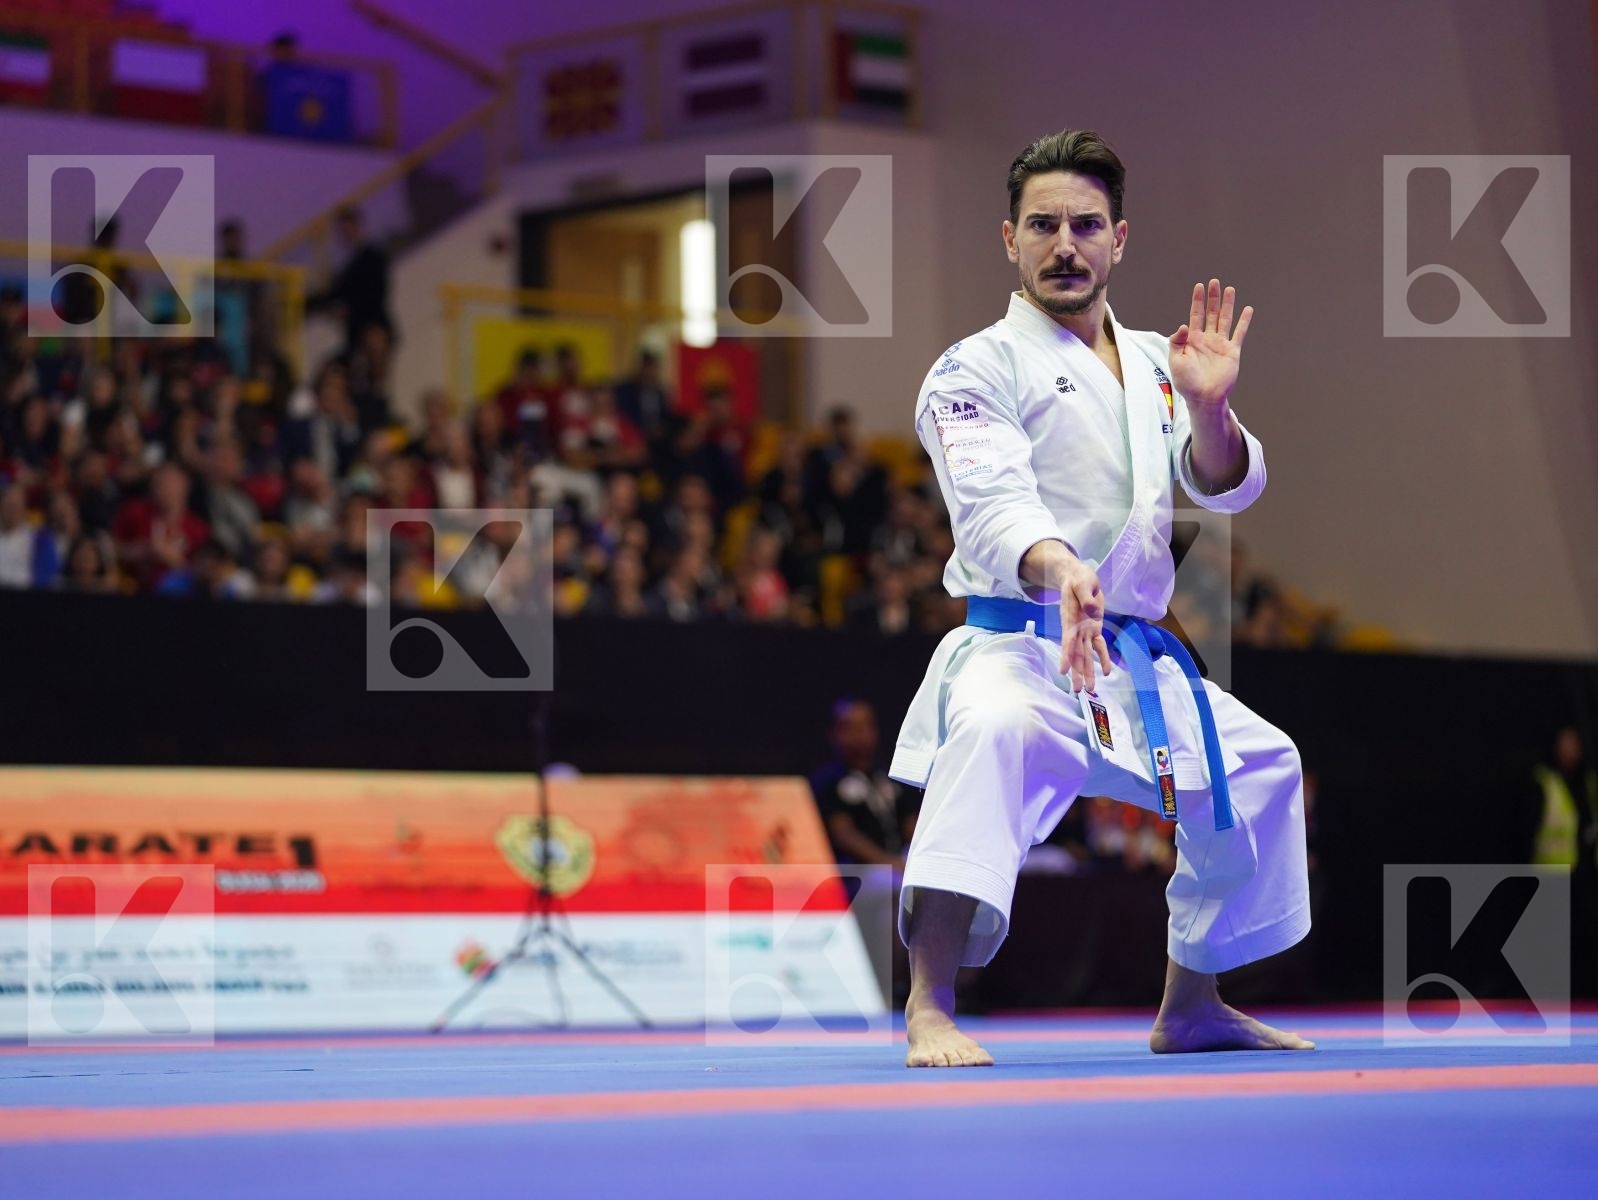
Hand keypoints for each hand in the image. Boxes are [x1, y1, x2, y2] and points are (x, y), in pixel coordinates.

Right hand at [1057, 556, 1112, 693]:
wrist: (1078, 578)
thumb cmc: (1078, 579)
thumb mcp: (1082, 583)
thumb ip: (1087, 598)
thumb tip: (1094, 613)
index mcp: (1070, 619)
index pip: (1068, 640)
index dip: (1066, 656)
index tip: (1063, 671)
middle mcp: (1076, 629)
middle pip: (1076, 654)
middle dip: (1077, 672)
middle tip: (1078, 691)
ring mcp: (1084, 631)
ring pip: (1086, 655)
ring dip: (1088, 671)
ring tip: (1090, 689)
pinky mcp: (1094, 629)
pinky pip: (1098, 646)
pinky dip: (1103, 658)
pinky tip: (1107, 672)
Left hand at [1168, 279, 1252, 410]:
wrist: (1203, 397)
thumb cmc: (1186, 382)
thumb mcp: (1175, 360)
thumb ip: (1177, 342)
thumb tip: (1183, 325)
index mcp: (1192, 340)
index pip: (1195, 315)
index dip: (1197, 301)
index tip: (1199, 286)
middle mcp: (1207, 339)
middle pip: (1211, 313)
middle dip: (1212, 298)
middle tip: (1214, 282)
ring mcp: (1220, 344)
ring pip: (1225, 320)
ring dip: (1228, 305)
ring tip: (1230, 289)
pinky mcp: (1232, 352)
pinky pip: (1239, 334)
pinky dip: (1244, 322)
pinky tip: (1247, 309)